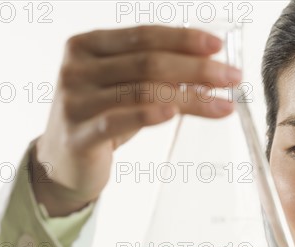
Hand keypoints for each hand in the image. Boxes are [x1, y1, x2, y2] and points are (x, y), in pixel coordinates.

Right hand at [31, 25, 241, 215]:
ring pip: (141, 91)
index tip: (217, 46)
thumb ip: (155, 73)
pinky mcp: (79, 135)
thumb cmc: (99, 118)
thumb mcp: (123, 88)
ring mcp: (74, 101)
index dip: (183, 39)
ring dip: (190, 96)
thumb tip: (209, 64)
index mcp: (87, 46)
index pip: (143, 35)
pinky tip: (175, 112)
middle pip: (147, 62)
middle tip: (231, 77)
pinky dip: (149, 115)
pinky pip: (118, 120)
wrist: (62, 162)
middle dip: (196, 68)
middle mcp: (76, 68)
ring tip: (223, 103)